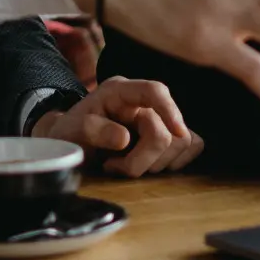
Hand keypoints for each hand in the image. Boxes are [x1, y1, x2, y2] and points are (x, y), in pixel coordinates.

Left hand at [33, 76, 204, 176]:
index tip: (176, 133)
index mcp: (120, 91)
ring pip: (182, 143)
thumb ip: (93, 130)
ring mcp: (157, 119)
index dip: (169, 110)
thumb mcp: (72, 130)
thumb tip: (124, 138)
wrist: (70, 144)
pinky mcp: (167, 137)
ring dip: (154, 164)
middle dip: (144, 158)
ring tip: (125, 166)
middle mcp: (142, 102)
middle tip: (115, 167)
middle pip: (168, 131)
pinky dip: (171, 164)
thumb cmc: (70, 133)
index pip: (155, 91)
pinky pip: (188, 149)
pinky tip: (146, 166)